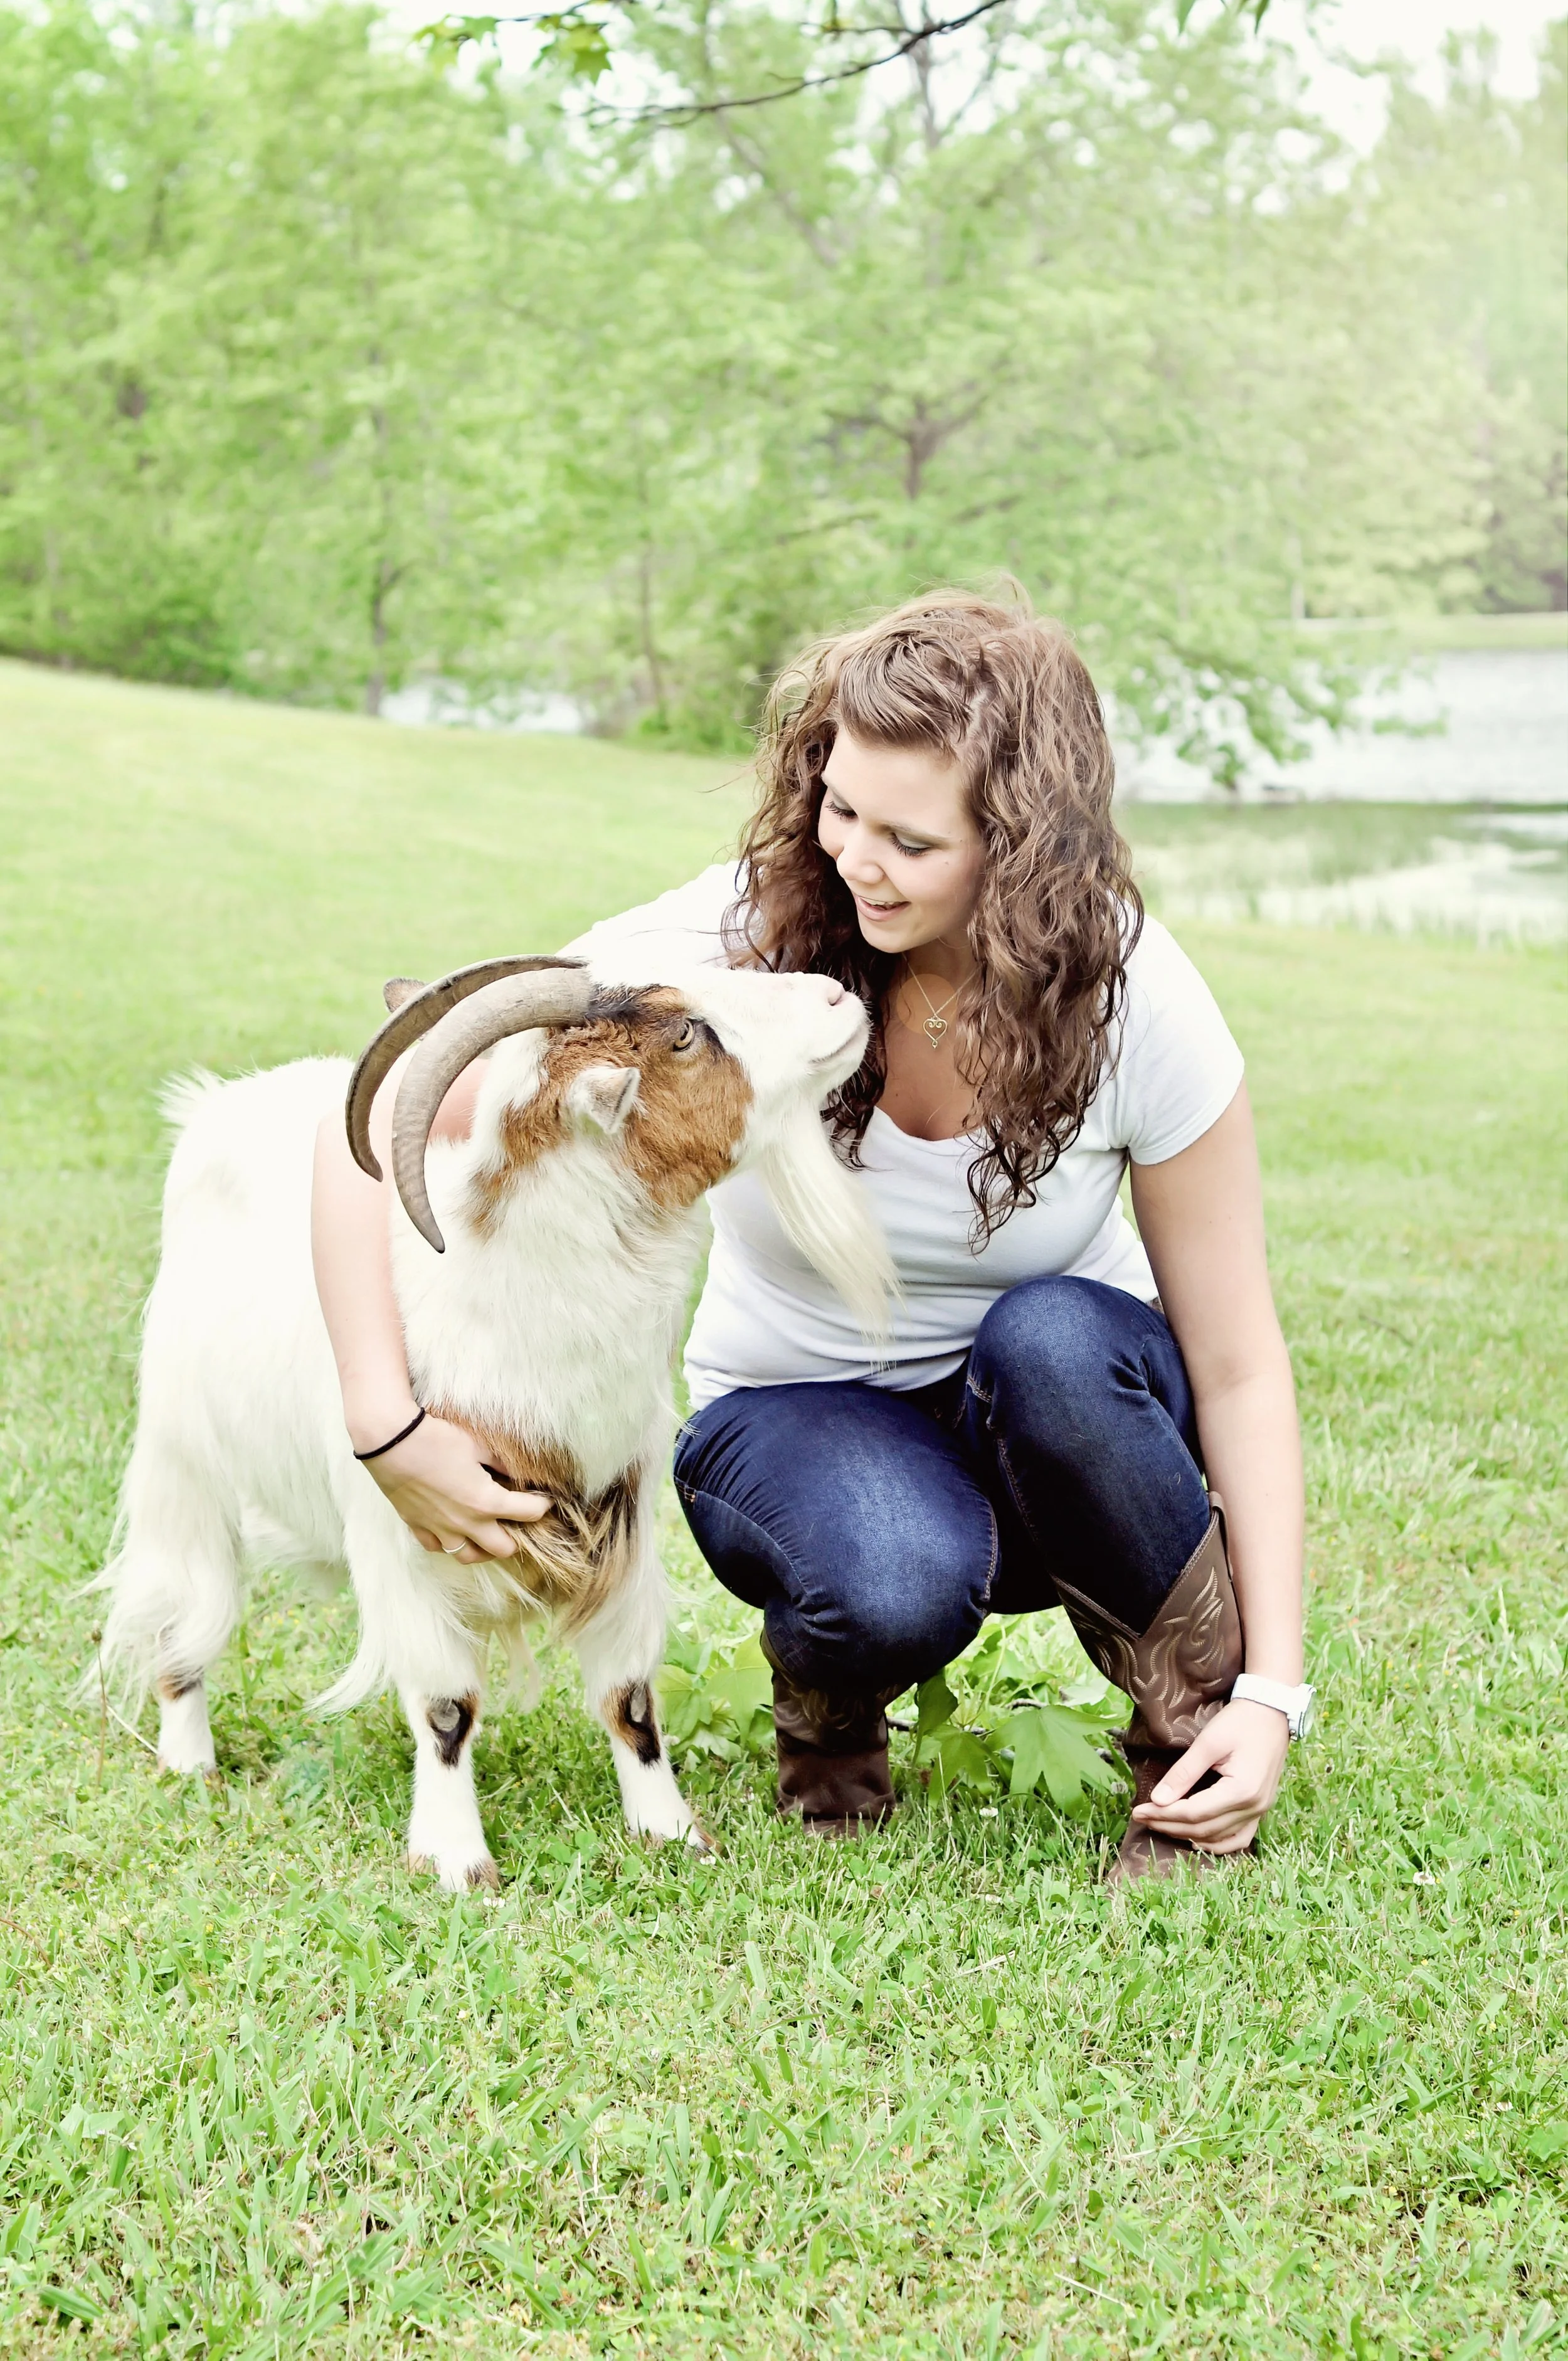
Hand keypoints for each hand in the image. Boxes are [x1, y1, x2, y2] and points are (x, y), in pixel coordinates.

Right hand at [359, 1412, 550, 1561]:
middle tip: (516, 1521)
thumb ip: (503, 1462)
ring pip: (469, 1556)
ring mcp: (440, 1529)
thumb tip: (522, 1471)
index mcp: (486, 1502)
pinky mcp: (418, 1527)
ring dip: (483, 1548)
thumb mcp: (478, 1444)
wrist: (390, 1441)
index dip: (542, 1505)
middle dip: (516, 1537)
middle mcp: (466, 1523)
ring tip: (487, 1532)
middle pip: (503, 1549)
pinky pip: (438, 1547)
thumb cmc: (436, 1438)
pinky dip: (449, 1542)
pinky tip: (453, 1527)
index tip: (543, 1498)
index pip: (529, 1513)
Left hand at [1130, 1697, 1289, 1853]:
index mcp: (1242, 1791)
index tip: (1138, 1810)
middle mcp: (1253, 1807)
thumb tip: (1157, 1800)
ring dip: (1188, 1835)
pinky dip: (1216, 1843)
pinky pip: (1239, 1837)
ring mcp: (1260, 1810)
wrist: (1271, 1711)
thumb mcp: (1208, 1742)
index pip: (1194, 1813)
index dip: (1163, 1815)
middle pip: (1204, 1828)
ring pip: (1219, 1837)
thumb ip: (1184, 1773)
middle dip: (1169, 1825)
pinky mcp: (1260, 1807)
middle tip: (1141, 1818)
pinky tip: (1196, 1839)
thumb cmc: (1240, 1721)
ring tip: (1160, 1825)